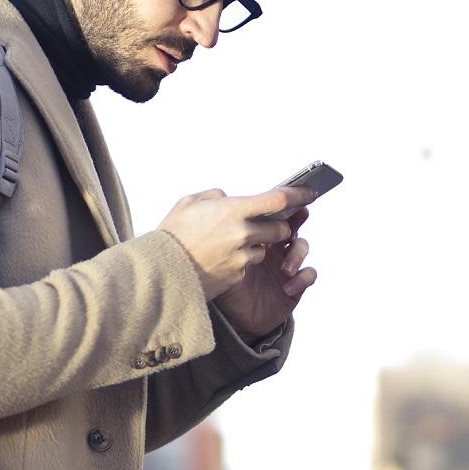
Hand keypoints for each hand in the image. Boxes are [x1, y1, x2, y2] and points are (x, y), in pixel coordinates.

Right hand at [156, 188, 302, 300]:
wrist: (158, 273)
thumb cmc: (171, 234)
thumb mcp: (189, 203)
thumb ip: (216, 197)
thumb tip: (228, 198)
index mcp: (233, 211)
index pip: (277, 199)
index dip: (298, 194)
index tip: (309, 192)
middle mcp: (242, 234)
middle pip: (279, 228)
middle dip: (278, 226)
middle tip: (267, 223)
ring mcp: (241, 258)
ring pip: (264, 250)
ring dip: (256, 246)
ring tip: (229, 243)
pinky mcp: (236, 277)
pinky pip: (247, 266)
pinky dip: (239, 262)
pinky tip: (218, 260)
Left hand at [215, 203, 316, 340]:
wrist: (231, 319)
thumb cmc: (224, 285)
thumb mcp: (218, 259)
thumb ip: (219, 237)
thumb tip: (216, 209)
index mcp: (256, 236)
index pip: (271, 215)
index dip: (282, 205)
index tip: (287, 198)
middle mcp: (273, 247)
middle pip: (291, 225)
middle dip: (295, 223)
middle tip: (288, 228)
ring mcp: (285, 265)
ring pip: (302, 247)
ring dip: (297, 255)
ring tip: (284, 269)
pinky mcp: (295, 285)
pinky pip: (308, 275)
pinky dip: (302, 279)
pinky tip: (288, 288)